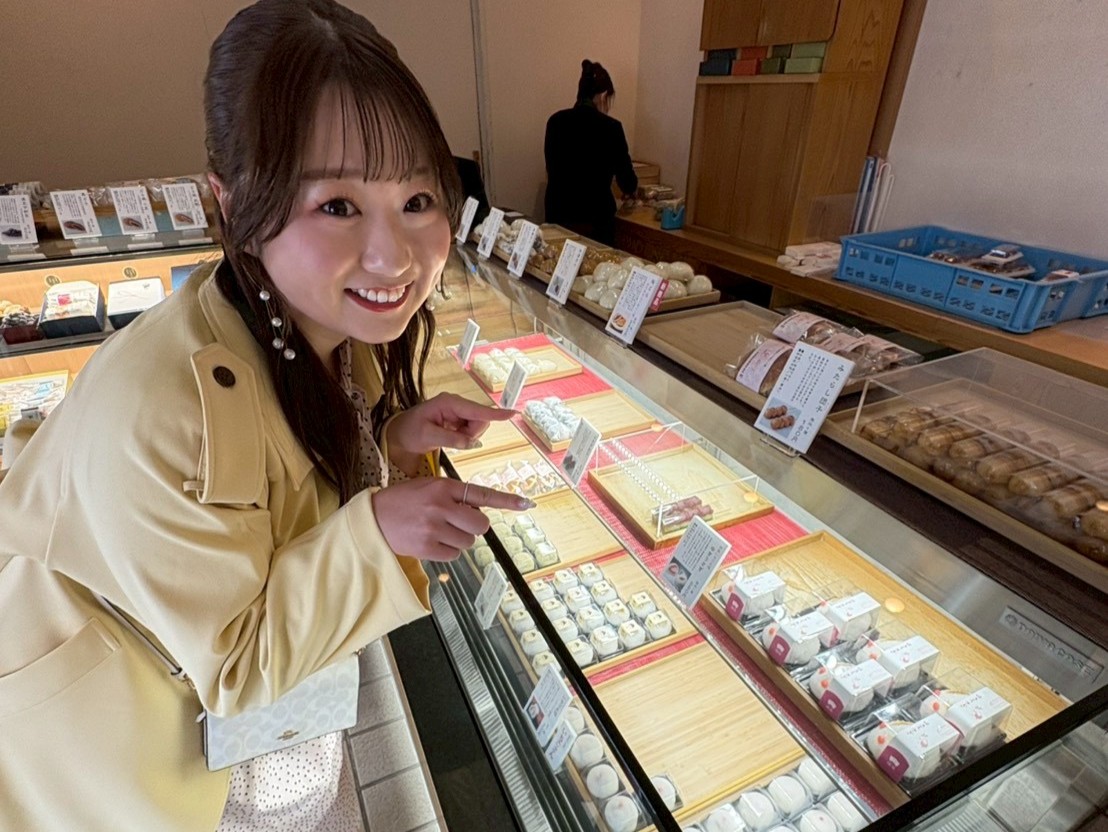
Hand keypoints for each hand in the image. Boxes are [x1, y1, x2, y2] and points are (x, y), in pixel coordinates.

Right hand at [371, 478, 532, 561]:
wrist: (372, 519)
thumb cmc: (402, 502)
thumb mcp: (427, 487)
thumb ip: (453, 496)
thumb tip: (478, 513)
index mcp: (443, 487)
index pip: (482, 494)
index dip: (507, 501)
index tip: (527, 504)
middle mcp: (441, 506)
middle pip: (481, 525)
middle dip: (474, 527)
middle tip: (458, 524)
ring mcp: (435, 528)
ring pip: (468, 542)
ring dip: (459, 540)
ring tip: (438, 531)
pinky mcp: (427, 548)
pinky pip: (454, 554)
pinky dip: (447, 551)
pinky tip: (431, 542)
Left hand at [386, 393, 515, 475]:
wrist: (399, 434)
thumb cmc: (409, 431)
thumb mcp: (427, 436)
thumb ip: (451, 439)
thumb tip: (472, 443)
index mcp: (448, 403)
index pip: (476, 410)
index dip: (495, 414)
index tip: (513, 414)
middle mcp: (456, 404)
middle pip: (480, 420)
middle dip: (472, 434)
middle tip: (452, 440)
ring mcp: (458, 412)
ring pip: (477, 427)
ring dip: (468, 437)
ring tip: (447, 437)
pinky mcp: (459, 420)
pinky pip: (471, 431)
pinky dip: (465, 438)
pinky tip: (450, 437)